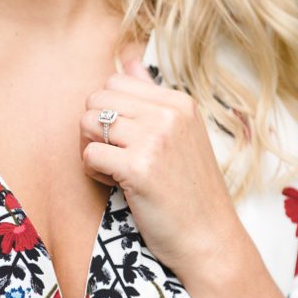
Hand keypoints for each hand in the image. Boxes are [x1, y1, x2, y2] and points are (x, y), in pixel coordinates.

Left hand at [79, 61, 248, 279]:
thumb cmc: (191, 191)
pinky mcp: (139, 167)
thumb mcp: (182, 135)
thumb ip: (153, 96)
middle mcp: (170, 114)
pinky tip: (122, 187)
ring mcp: (156, 139)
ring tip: (121, 172)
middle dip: (96, 130)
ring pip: (87, 124)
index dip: (111, 114)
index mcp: (180, 102)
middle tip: (121, 158)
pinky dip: (97, 175)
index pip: (115, 81)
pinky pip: (89, 156)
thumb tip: (129, 59)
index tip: (132, 141)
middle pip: (95, 99)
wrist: (209, 238)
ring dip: (95, 152)